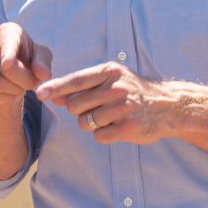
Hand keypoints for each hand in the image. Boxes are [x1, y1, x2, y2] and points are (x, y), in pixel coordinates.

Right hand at [0, 23, 51, 105]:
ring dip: (14, 91)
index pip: (7, 43)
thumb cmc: (28, 57)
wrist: (10, 69)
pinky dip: (2, 99)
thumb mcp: (41, 56)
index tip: (8, 65)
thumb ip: (43, 63)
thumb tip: (44, 74)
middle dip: (23, 82)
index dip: (8, 54)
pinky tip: (9, 94)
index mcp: (7, 31)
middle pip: (5, 70)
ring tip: (21, 87)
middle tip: (32, 83)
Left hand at [36, 62, 177, 144]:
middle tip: (97, 107)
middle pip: (76, 105)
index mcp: (110, 71)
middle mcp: (116, 88)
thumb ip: (85, 85)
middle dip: (79, 110)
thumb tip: (55, 95)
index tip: (39, 94)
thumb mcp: (113, 78)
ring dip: (92, 123)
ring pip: (85, 122)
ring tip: (110, 116)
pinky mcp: (127, 127)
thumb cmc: (134, 90)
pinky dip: (104, 133)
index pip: (76, 80)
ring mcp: (122, 108)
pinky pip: (99, 135)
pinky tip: (117, 125)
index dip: (56, 88)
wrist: (167, 105)